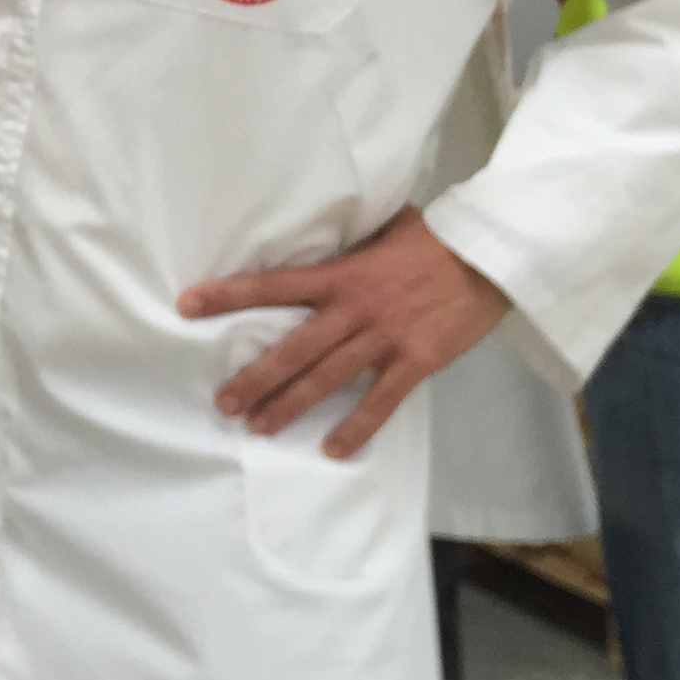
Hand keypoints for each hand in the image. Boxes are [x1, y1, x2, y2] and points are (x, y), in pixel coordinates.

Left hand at [177, 207, 510, 459]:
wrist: (492, 255)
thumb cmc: (434, 239)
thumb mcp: (383, 228)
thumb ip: (348, 241)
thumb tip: (316, 230)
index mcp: (342, 274)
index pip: (273, 284)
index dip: (229, 295)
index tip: (188, 305)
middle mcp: (355, 308)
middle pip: (293, 347)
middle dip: (254, 378)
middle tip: (224, 404)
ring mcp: (385, 336)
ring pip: (326, 377)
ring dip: (289, 405)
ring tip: (258, 428)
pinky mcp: (417, 360)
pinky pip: (381, 401)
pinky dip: (357, 427)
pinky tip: (332, 450)